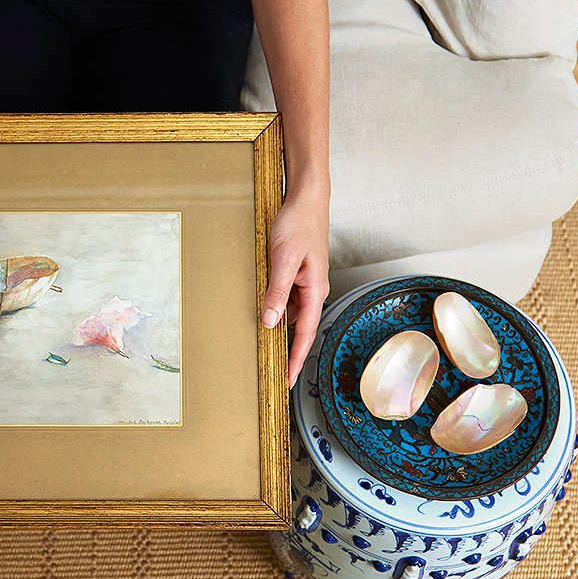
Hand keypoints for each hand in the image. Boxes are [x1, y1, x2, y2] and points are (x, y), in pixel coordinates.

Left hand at [260, 189, 329, 390]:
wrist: (305, 198)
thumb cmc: (298, 223)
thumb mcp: (283, 259)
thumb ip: (276, 291)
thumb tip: (270, 322)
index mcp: (315, 290)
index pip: (306, 334)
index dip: (296, 359)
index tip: (288, 380)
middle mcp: (312, 290)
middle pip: (299, 329)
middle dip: (288, 353)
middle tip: (273, 375)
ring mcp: (304, 282)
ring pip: (291, 315)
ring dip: (279, 332)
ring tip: (263, 351)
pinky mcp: (296, 274)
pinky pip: (285, 300)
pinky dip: (275, 311)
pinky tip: (262, 316)